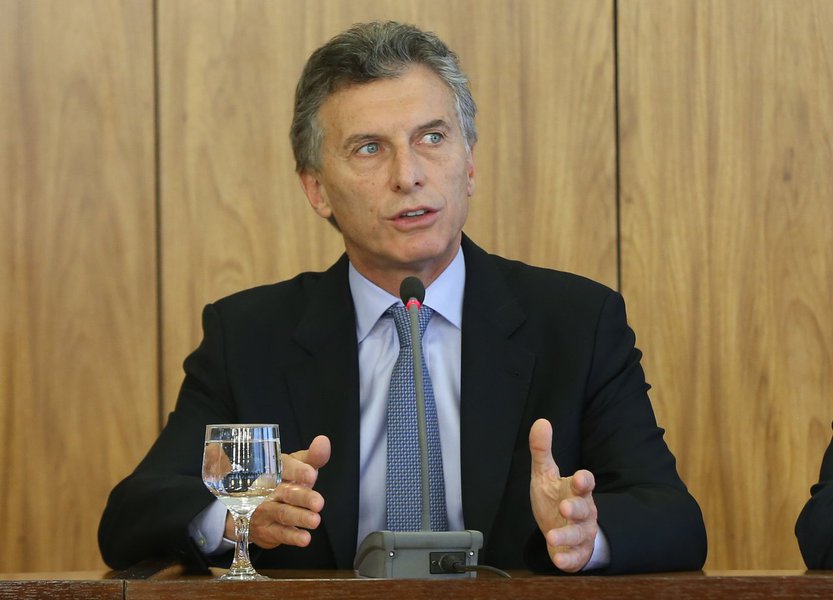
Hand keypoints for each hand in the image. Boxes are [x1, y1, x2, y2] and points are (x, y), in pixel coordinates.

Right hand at [226, 435, 330, 548]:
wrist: (253, 509)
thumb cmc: (282, 483)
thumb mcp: (297, 467)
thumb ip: (313, 457)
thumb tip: (323, 441)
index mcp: (275, 469)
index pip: (284, 467)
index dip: (298, 471)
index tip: (311, 475)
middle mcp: (266, 489)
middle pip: (285, 492)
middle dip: (302, 497)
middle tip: (318, 502)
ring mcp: (264, 509)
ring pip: (282, 513)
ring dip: (299, 517)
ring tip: (315, 520)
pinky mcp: (266, 530)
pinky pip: (279, 533)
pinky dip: (292, 536)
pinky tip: (305, 538)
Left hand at [529, 418, 597, 571]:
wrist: (562, 530)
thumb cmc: (556, 499)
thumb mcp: (545, 475)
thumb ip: (542, 451)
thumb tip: (541, 421)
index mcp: (576, 490)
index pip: (585, 484)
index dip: (585, 481)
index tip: (581, 478)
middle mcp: (583, 512)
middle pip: (584, 509)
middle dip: (576, 508)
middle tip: (565, 507)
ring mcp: (581, 533)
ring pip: (580, 534)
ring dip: (568, 535)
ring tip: (553, 535)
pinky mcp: (576, 553)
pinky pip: (575, 557)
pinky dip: (568, 559)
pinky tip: (558, 560)